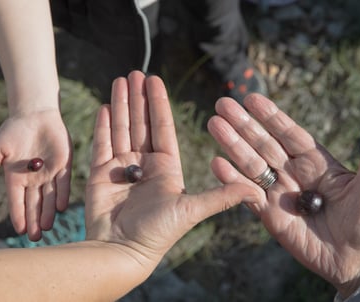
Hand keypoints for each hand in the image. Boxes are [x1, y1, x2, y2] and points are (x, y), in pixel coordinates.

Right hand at [0, 110, 71, 239]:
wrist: (35, 116)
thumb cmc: (14, 131)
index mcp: (17, 178)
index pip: (17, 201)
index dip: (19, 215)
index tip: (20, 231)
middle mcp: (34, 179)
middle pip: (34, 204)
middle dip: (34, 220)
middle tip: (35, 237)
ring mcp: (50, 173)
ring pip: (49, 197)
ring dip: (48, 212)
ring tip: (48, 227)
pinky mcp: (64, 166)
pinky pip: (63, 183)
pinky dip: (62, 194)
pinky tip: (62, 207)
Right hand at [85, 71, 258, 271]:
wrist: (123, 252)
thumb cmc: (158, 233)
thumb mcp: (192, 210)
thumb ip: (222, 196)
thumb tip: (257, 192)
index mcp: (166, 167)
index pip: (163, 127)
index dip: (159, 103)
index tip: (156, 81)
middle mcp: (145, 164)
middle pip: (142, 123)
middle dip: (139, 98)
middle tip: (137, 73)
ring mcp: (122, 167)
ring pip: (122, 128)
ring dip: (121, 104)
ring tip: (121, 80)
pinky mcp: (101, 172)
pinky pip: (103, 142)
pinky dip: (104, 125)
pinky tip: (106, 105)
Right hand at [208, 94, 359, 297]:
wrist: (357, 261)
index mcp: (316, 163)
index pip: (289, 133)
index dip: (270, 116)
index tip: (251, 98)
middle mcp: (293, 174)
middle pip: (263, 144)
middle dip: (242, 124)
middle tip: (222, 104)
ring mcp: (279, 193)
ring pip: (250, 164)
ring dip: (231, 145)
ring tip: (213, 124)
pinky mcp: (268, 215)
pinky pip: (245, 195)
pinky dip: (230, 180)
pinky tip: (217, 163)